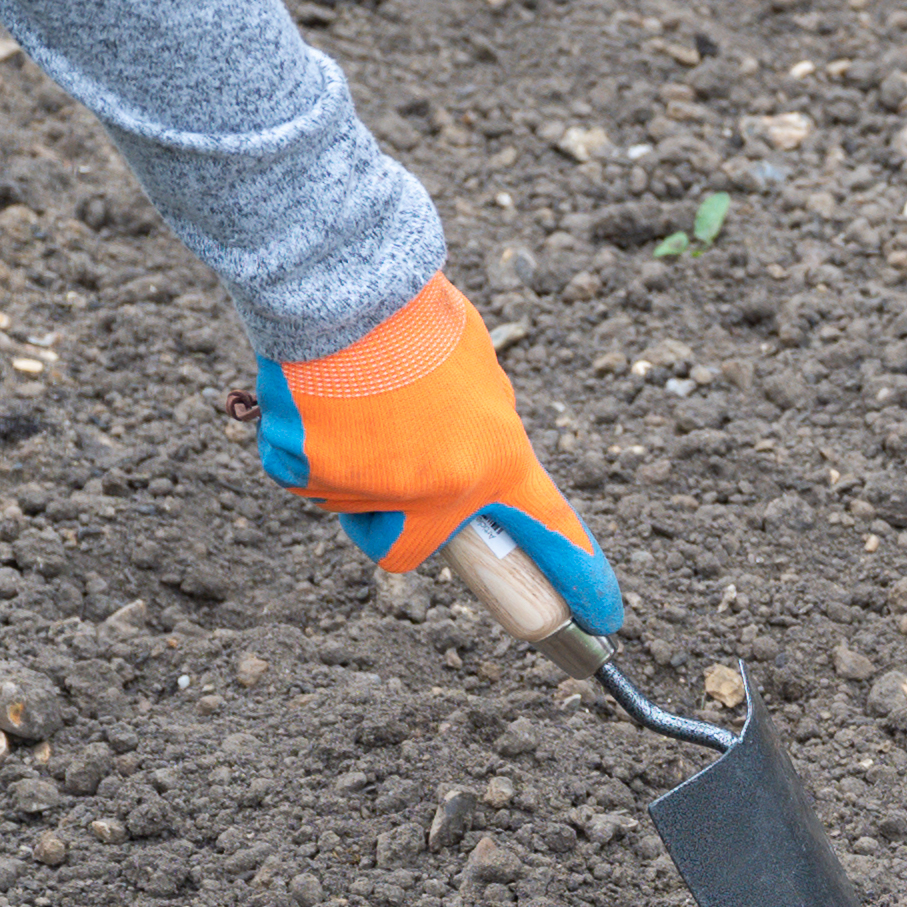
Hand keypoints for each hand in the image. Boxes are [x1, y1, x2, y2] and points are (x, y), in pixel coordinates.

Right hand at [249, 276, 622, 634]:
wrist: (344, 288)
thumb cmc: (412, 319)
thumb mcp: (477, 371)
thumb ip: (478, 427)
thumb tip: (466, 459)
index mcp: (498, 458)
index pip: (547, 528)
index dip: (576, 574)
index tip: (605, 618)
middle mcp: (443, 487)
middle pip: (410, 543)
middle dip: (394, 517)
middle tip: (380, 457)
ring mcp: (376, 488)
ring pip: (350, 502)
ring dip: (345, 463)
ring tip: (350, 395)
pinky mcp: (312, 476)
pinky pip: (301, 475)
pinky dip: (302, 443)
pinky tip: (313, 397)